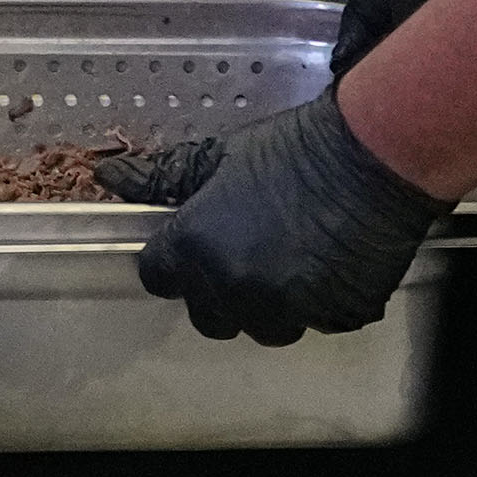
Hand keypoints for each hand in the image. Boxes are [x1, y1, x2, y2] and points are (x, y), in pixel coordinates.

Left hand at [122, 92, 448, 343]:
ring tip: (292, 258)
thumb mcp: (217, 156)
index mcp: (193, 248)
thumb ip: (160, 178)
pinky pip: (314, 323)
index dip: (173, 262)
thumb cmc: (291, 148)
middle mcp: (233, 289)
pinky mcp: (335, 318)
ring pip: (263, 327)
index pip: (157, 278)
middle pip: (208, 316)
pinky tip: (328, 264)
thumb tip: (106, 176)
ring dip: (270, 304)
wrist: (370, 156)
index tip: (194, 245)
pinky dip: (318, 302)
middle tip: (247, 252)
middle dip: (220, 291)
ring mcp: (286, 310)